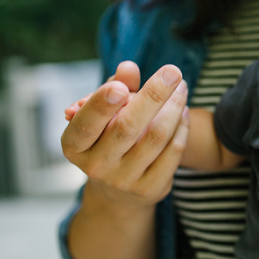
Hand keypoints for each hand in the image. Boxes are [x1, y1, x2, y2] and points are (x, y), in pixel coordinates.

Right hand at [60, 60, 189, 207]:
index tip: (120, 86)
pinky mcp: (151, 188)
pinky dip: (182, 127)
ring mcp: (124, 180)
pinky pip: (173, 151)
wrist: (119, 191)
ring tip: (181, 88)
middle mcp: (96, 166)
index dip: (100, 105)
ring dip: (174, 107)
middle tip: (173, 71)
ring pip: (156, 137)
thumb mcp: (105, 113)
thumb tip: (128, 67)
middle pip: (127, 127)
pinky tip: (183, 111)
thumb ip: (116, 87)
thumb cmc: (109, 137)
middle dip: (153, 96)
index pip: (85, 124)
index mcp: (75, 146)